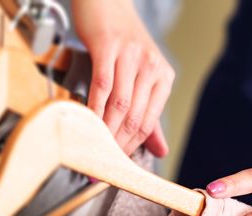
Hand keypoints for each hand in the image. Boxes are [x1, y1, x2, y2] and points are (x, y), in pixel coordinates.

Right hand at [72, 0, 173, 156]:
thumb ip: (150, 114)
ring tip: (96, 148)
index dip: (133, 146)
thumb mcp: (142, 76)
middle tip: (104, 162)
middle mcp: (152, 67)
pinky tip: (88, 121)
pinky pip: (102, 85)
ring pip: (120, 104)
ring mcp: (131, 57)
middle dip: (119, 143)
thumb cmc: (123, 42)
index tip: (119, 162)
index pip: (149, 122)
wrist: (107, 2)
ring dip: (107, 130)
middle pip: (135, 116)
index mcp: (164, 77)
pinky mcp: (109, 48)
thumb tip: (160, 150)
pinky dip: (94, 107)